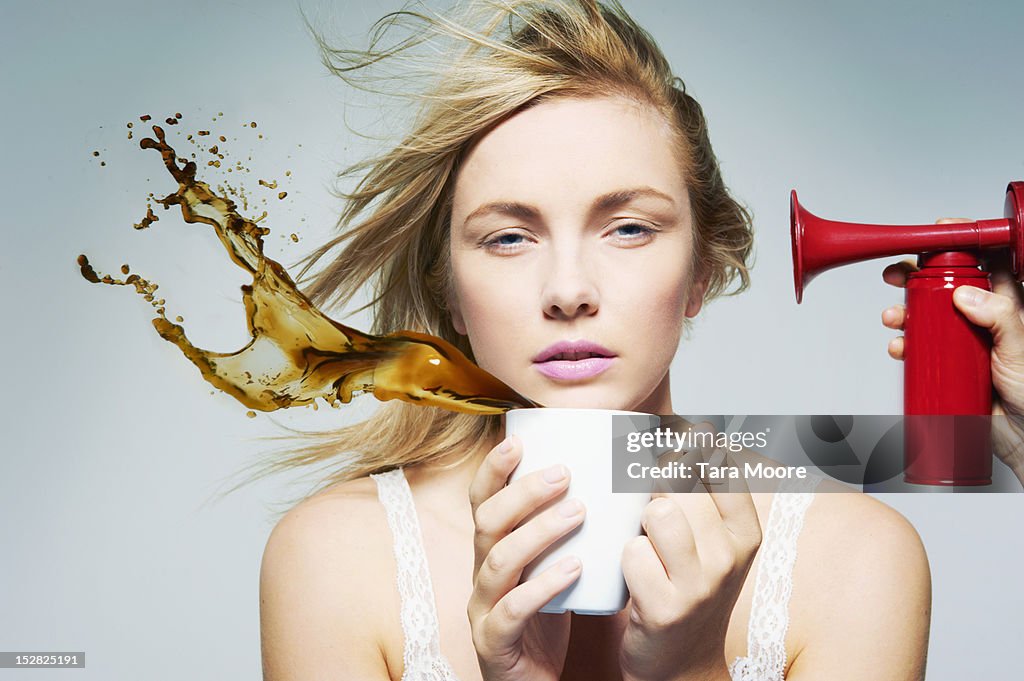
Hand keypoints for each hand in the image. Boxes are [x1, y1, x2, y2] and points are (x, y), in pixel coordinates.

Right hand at [466, 435, 584, 680]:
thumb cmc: (550, 617)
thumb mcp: (554, 565)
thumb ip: (568, 530)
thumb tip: (614, 483)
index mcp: (492, 550)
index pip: (482, 501)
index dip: (494, 469)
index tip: (518, 440)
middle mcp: (481, 574)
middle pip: (487, 522)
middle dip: (523, 493)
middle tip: (564, 474)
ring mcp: (483, 608)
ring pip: (498, 561)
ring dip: (538, 531)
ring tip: (578, 512)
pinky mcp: (494, 642)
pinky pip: (513, 611)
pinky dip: (543, 586)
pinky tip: (574, 569)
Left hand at [618, 438, 761, 680]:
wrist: (681, 660)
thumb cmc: (686, 581)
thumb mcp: (708, 536)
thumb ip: (699, 484)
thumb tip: (675, 418)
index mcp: (746, 529)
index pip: (721, 459)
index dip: (690, 441)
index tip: (673, 438)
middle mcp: (731, 554)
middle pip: (681, 480)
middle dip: (655, 483)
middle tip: (651, 507)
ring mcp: (701, 583)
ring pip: (661, 511)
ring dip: (641, 522)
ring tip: (647, 542)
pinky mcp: (667, 608)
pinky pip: (633, 552)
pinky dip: (626, 559)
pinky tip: (638, 575)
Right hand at [882, 218, 1023, 481]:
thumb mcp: (1019, 347)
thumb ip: (998, 317)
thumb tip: (965, 296)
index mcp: (1006, 304)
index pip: (983, 262)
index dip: (958, 243)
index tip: (935, 235)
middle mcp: (982, 318)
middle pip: (944, 285)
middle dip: (916, 276)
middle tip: (896, 275)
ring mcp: (962, 341)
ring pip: (926, 316)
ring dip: (903, 313)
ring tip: (893, 319)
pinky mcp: (946, 364)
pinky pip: (919, 349)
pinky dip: (903, 345)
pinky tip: (899, 347)